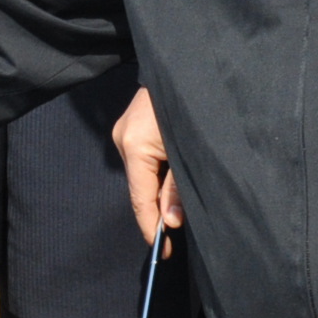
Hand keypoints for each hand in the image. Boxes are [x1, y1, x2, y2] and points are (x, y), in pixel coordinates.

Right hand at [112, 86, 183, 246]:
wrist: (186, 66)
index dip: (151, 227)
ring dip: (160, 192)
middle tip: (174, 238)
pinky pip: (145, 160)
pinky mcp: (134, 126)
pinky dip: (159, 175)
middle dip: (157, 211)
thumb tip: (169, 221)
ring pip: (144, 174)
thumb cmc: (194, 107)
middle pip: (141, 187)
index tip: (162, 251)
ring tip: (177, 212)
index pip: (140, 198)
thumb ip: (178, 187)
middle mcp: (124, 139)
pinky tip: (172, 183)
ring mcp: (126, 131)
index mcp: (134, 145)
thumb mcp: (189, 152)